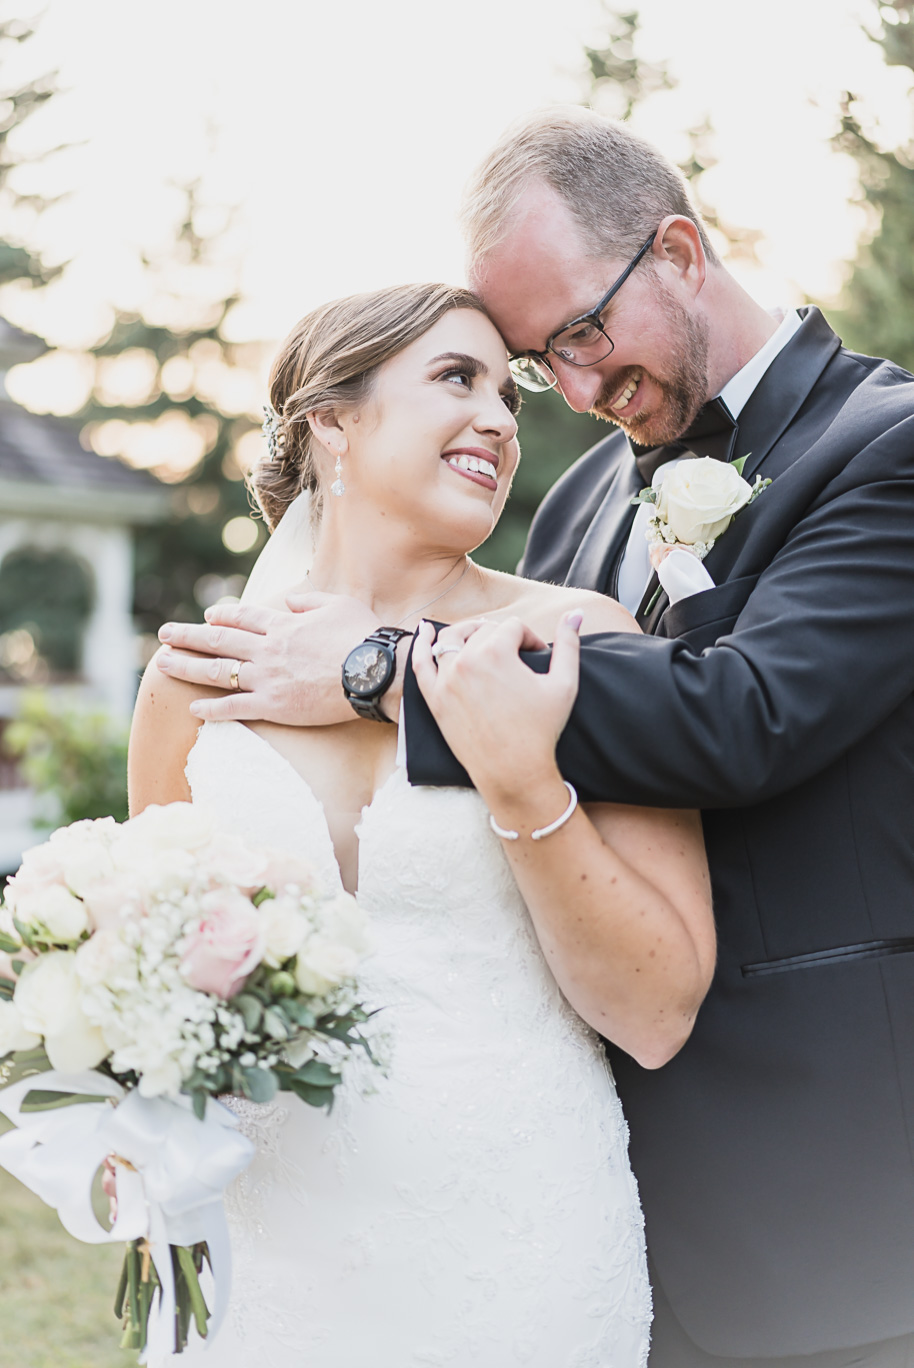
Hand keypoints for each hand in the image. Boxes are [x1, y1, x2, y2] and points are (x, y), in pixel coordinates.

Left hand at [156, 592, 380, 724]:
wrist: (374, 672)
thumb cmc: (362, 636)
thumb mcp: (338, 605)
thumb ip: (309, 601)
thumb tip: (292, 601)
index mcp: (283, 625)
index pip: (243, 618)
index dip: (222, 616)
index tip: (207, 617)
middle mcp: (267, 649)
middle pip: (218, 640)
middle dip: (187, 636)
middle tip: (163, 634)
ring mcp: (267, 678)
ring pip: (217, 670)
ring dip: (187, 665)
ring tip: (162, 663)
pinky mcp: (274, 706)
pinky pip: (234, 707)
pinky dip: (212, 708)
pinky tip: (194, 707)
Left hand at [411, 612, 582, 805]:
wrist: (514, 771)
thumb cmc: (541, 730)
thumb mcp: (564, 684)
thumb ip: (569, 644)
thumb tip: (576, 614)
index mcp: (496, 653)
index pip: (514, 627)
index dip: (530, 638)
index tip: (538, 656)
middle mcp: (467, 661)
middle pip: (484, 631)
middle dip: (504, 638)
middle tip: (517, 657)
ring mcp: (447, 680)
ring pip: (452, 639)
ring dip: (467, 632)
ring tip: (480, 637)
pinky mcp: (435, 698)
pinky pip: (421, 663)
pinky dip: (421, 643)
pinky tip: (424, 630)